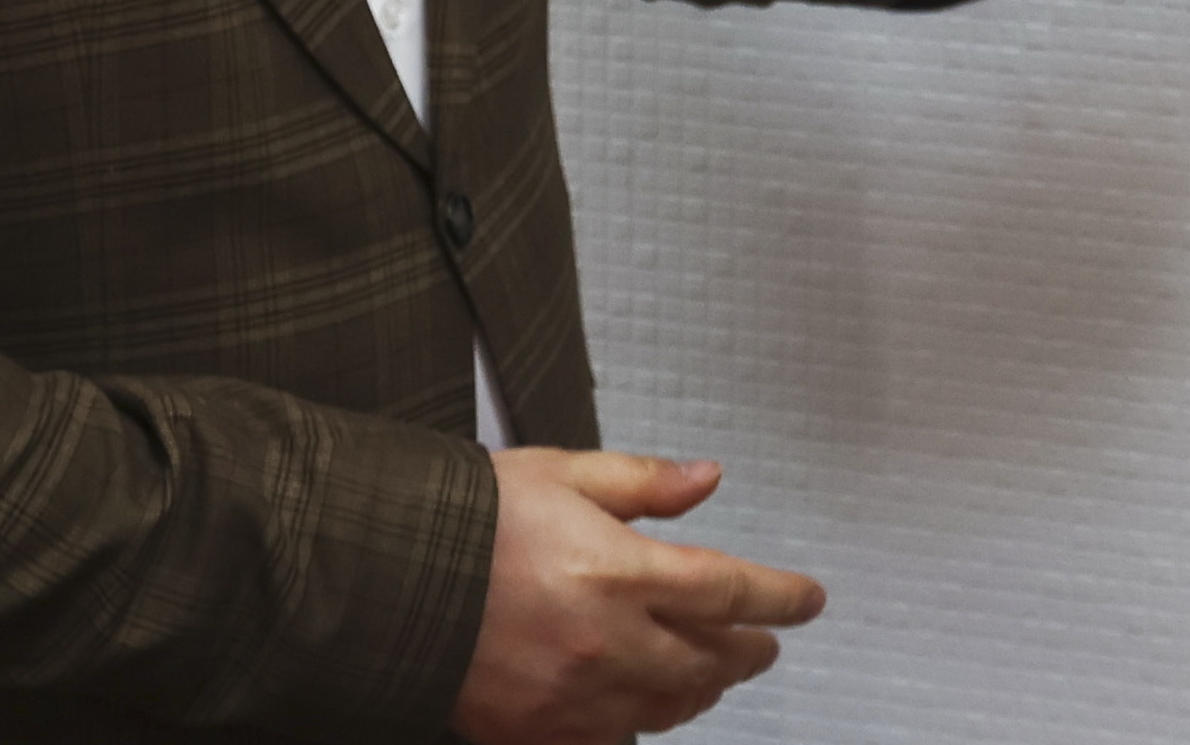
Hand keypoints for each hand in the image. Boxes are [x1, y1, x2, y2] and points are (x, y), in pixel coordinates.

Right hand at [455, 449, 824, 744]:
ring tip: (713, 671)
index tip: (807, 600)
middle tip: (764, 641)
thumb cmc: (466, 521)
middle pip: (709, 661)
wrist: (381, 578)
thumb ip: (643, 482)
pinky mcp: (534, 731)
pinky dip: (639, 722)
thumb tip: (705, 479)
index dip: (781, 598)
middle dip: (748, 651)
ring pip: (667, 709)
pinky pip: (610, 740)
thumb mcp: (562, 472)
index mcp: (618, 570)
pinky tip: (647, 706)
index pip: (731, 592)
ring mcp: (570, 697)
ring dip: (701, 690)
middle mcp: (604, 642)